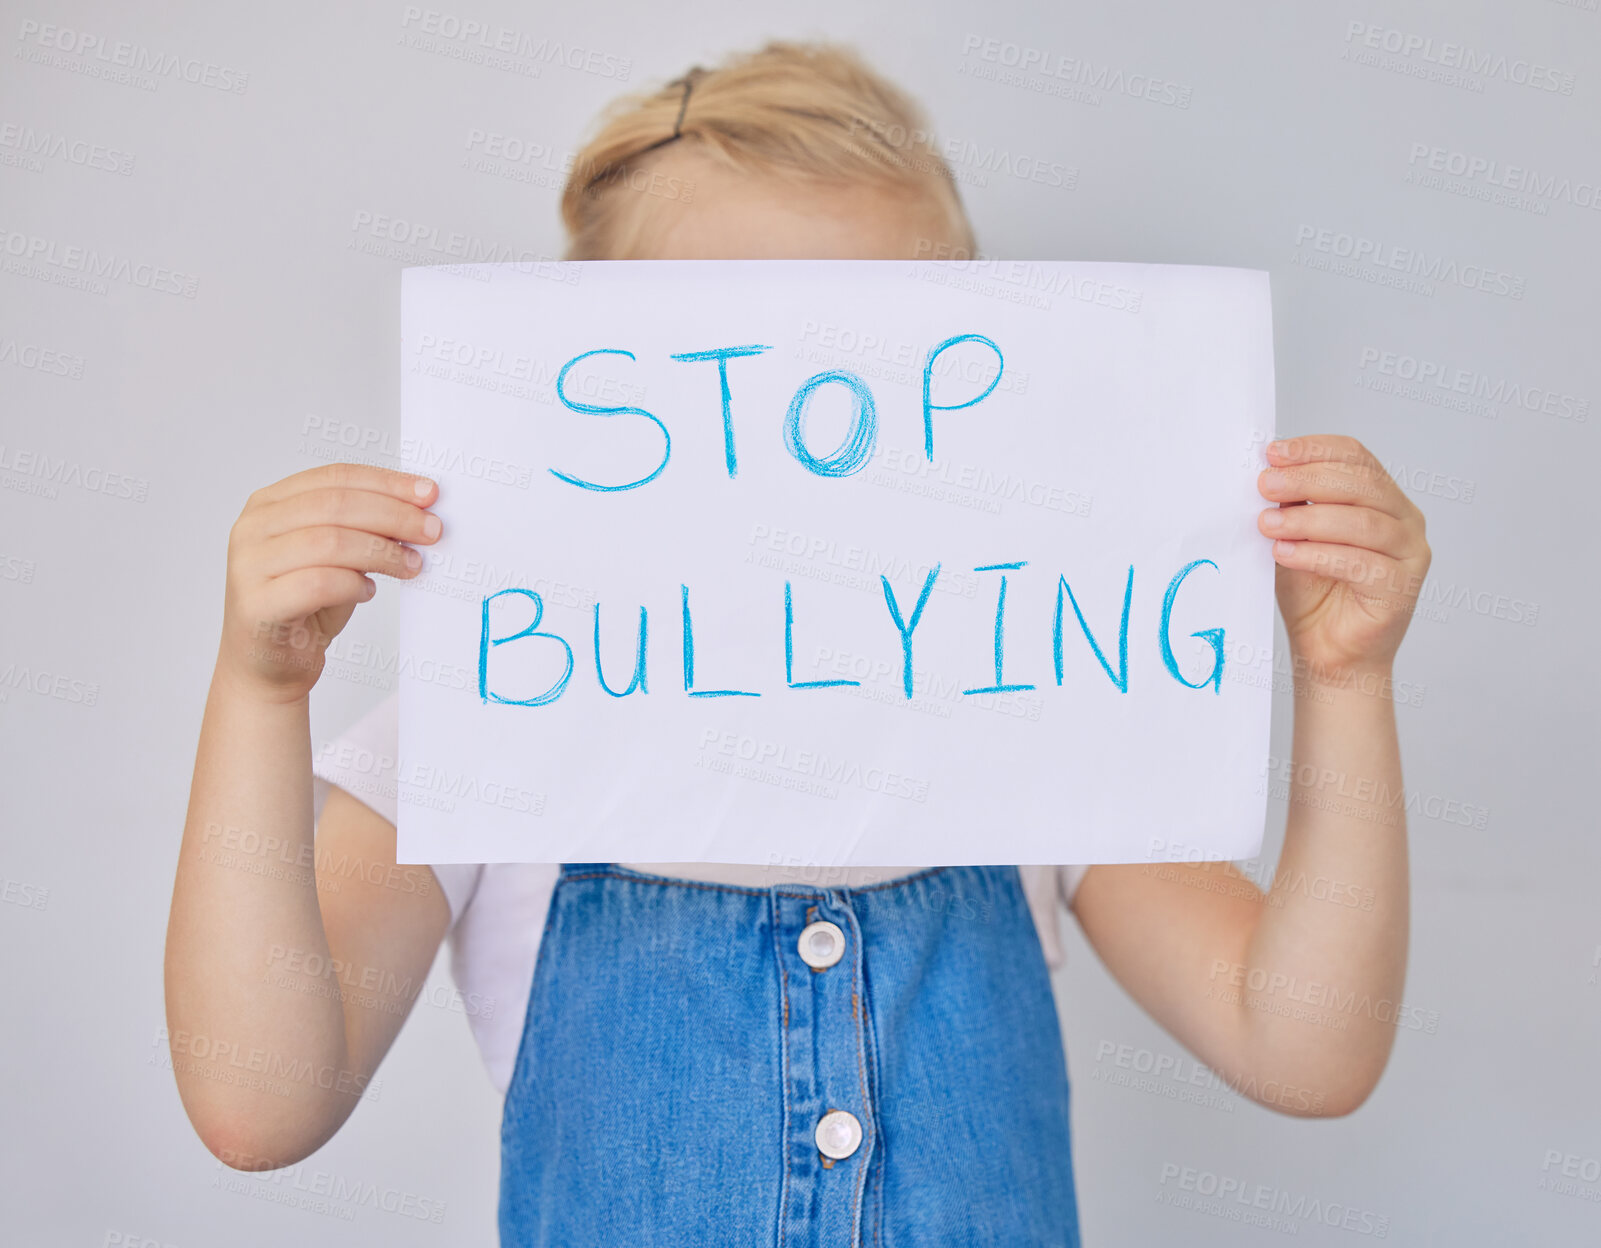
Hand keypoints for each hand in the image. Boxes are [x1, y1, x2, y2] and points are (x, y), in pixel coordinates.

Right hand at [219, 463, 440, 700]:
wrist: (268, 666)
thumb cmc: (305, 608)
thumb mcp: (338, 558)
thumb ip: (363, 530)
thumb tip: (417, 513)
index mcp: (271, 504)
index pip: (335, 478)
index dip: (387, 483)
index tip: (428, 494)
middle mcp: (253, 528)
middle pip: (335, 505)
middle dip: (393, 515)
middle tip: (431, 530)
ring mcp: (248, 565)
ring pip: (329, 541)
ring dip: (381, 552)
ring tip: (411, 565)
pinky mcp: (256, 604)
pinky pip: (318, 583)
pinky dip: (353, 585)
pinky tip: (367, 592)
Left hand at [1256, 436, 1430, 680]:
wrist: (1327, 653)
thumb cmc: (1314, 594)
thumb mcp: (1295, 536)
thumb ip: (1291, 505)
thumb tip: (1268, 472)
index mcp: (1382, 497)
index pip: (1355, 457)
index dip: (1315, 450)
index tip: (1274, 453)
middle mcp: (1404, 520)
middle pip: (1360, 484)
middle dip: (1307, 479)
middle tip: (1266, 484)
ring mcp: (1409, 554)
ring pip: (1362, 522)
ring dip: (1307, 519)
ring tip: (1268, 523)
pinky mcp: (1401, 588)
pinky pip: (1360, 563)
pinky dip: (1317, 555)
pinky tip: (1284, 553)